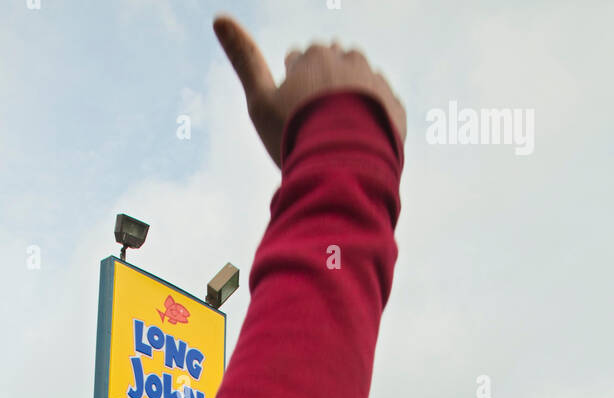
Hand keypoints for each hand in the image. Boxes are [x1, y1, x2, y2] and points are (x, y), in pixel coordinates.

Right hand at [213, 16, 405, 168]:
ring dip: (349, 98)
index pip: (299, 60)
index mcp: (314, 55)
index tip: (289, 110)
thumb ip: (243, 59)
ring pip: (359, 81)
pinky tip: (359, 139)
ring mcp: (374, 81)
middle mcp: (347, 59)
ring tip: (338, 131)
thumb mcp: (259, 100)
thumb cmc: (295, 132)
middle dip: (322, 85)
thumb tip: (218, 17)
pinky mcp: (395, 106)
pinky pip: (383, 105)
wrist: (342, 163)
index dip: (291, 83)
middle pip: (331, 66)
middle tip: (314, 123)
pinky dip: (372, 117)